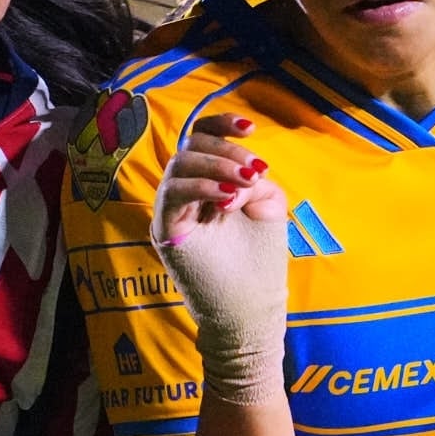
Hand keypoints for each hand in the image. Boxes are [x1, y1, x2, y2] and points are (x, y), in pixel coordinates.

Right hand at [150, 114, 292, 362]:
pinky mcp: (166, 230)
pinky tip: (227, 198)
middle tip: (253, 172)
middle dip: (226, 151)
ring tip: (244, 184)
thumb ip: (255, 179)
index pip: (203, 139)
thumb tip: (237, 172)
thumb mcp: (267, 206)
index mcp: (209, 183)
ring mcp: (173, 211)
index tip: (250, 128)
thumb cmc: (258, 263)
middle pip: (191, 146)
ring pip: (180, 165)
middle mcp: (186, 193)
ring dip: (217, 167)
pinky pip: (174, 194)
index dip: (222, 125)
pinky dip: (201, 187)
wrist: (248, 311)